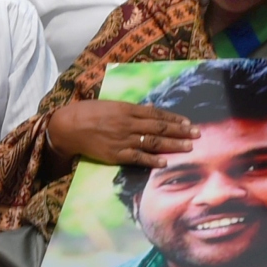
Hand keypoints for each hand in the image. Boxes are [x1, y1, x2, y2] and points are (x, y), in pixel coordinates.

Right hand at [48, 100, 200, 168]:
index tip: (189, 122)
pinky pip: (137, 157)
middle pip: (160, 128)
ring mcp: (123, 139)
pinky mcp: (116, 154)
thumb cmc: (89, 113)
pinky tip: (165, 162)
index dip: (175, 119)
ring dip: (173, 145)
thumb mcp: (112, 105)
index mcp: (128, 110)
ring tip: (189, 148)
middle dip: (181, 131)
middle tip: (198, 134)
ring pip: (153, 142)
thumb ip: (133, 108)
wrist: (68, 126)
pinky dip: (152, 160)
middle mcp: (128, 124)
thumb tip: (152, 107)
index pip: (157, 114)